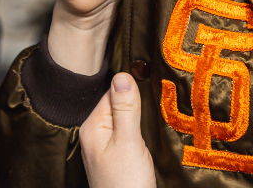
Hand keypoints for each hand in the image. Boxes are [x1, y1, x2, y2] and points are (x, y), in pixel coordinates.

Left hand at [80, 73, 155, 187]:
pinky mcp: (118, 158)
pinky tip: (152, 131)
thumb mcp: (128, 142)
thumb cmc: (126, 184)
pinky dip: (141, 130)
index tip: (152, 80)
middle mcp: (96, 135)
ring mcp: (106, 148)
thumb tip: (123, 75)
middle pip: (118, 105)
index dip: (131, 86)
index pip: (111, 92)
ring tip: (158, 111)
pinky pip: (129, 133)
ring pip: (126, 119)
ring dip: (141, 116)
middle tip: (159, 94)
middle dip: (137, 101)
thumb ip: (126, 109)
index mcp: (92, 127)